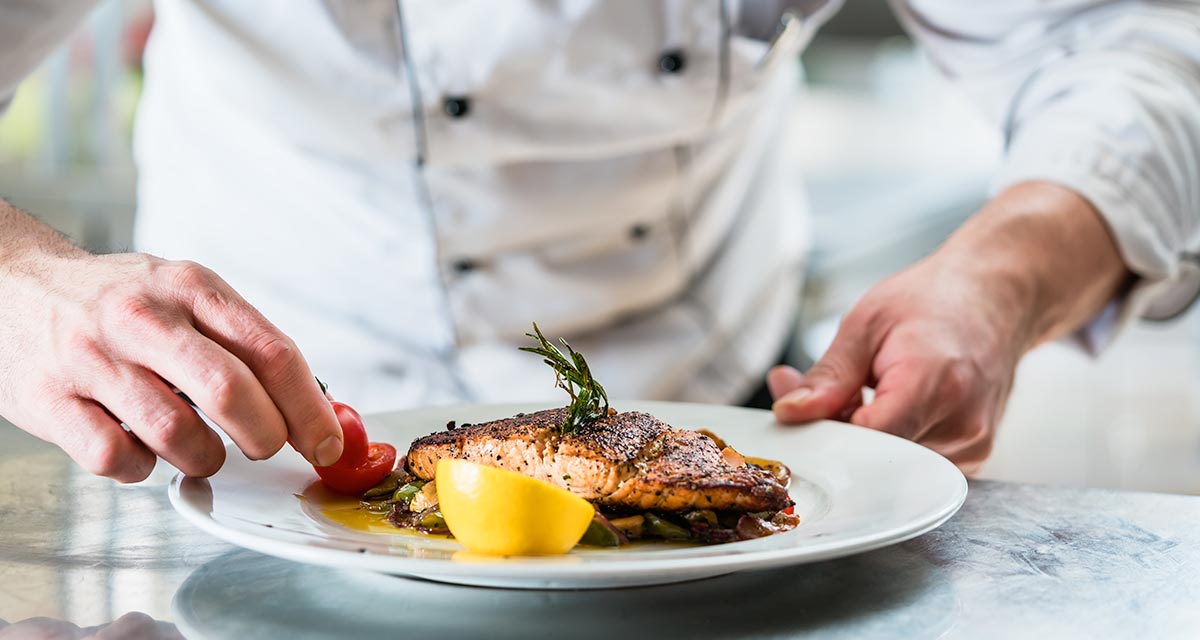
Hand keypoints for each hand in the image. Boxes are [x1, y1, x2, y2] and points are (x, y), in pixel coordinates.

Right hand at [0, 248, 341, 481]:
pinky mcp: (50, 401)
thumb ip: (247, 345)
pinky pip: (117, 459)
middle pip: (229, 392)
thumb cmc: (118, 302)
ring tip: (199, 448)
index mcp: (192, 288)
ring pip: (177, 434)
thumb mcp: (187, 296)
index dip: (310, 409)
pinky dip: (142, 468)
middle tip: (264, 447)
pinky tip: (141, 448)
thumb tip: (316, 408)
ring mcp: (92, 359)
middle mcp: (143, 318)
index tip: (328, 444)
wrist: (10, 287)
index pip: (272, 352)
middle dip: (264, 436)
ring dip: (204, 458)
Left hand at [768, 182, 1128, 471]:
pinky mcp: (973, 457)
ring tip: (859, 395)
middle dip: (836, 437)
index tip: (802, 417)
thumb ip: (828, 377)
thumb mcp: (866, 323)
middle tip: (818, 400)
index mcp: (935, 382)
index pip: (867, 440)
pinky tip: (884, 411)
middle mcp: (962, 423)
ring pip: (892, 469)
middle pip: (877, 461)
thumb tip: (790, 413)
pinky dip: (888, 445)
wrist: (996, 297)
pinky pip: (913, 467)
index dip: (826, 435)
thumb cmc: (934, 301)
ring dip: (860, 442)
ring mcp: (972, 446)